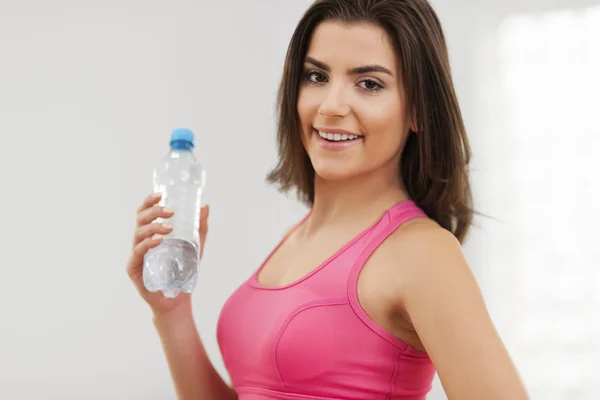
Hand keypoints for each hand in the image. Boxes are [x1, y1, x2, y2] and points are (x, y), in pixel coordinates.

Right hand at [126, 192, 209, 315]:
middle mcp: (140, 242)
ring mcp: (136, 255)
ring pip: (138, 233)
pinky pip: (138, 252)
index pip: (145, 213)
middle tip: (171, 211)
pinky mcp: (134, 269)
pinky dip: (148, 244)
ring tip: (170, 228)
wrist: (178, 299)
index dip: (149, 201)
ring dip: (154, 227)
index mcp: (151, 235)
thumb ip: (200, 228)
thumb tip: (205, 206)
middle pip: (140, 219)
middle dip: (154, 211)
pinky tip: (160, 241)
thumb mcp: (195, 247)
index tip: (161, 194)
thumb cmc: (183, 272)